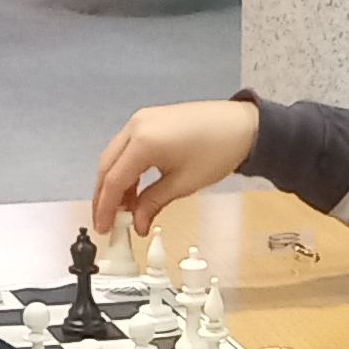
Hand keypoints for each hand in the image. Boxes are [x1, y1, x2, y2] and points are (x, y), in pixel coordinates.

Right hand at [89, 99, 262, 235]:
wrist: (243, 125)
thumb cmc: (218, 152)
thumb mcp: (183, 184)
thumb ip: (153, 203)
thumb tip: (137, 224)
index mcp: (143, 141)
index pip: (114, 179)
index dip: (106, 207)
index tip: (104, 228)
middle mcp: (135, 126)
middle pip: (108, 166)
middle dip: (104, 196)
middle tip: (107, 222)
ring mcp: (141, 120)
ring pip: (115, 156)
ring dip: (115, 183)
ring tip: (123, 210)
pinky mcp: (149, 120)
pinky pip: (127, 147)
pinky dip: (126, 169)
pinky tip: (134, 189)